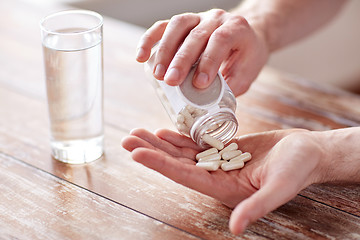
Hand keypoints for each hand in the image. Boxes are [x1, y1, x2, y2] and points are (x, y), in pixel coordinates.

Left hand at [121, 128, 325, 234]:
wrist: (308, 154)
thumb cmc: (297, 170)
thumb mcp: (280, 188)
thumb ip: (257, 207)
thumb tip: (236, 228)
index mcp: (224, 188)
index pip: (184, 176)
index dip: (160, 165)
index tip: (136, 153)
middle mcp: (216, 176)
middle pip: (176, 163)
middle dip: (152, 151)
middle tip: (128, 138)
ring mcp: (219, 162)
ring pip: (183, 152)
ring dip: (160, 143)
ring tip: (139, 132)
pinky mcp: (225, 150)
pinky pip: (197, 143)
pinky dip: (179, 138)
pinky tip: (165, 131)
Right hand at [136, 9, 268, 95]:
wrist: (246, 34)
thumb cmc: (246, 56)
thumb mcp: (247, 72)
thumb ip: (231, 86)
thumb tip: (210, 105)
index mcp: (236, 29)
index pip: (220, 40)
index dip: (208, 61)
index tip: (199, 84)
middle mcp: (216, 19)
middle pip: (196, 35)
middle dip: (182, 60)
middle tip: (170, 81)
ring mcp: (198, 17)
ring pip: (177, 27)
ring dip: (164, 51)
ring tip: (157, 75)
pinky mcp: (183, 22)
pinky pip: (163, 26)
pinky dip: (149, 40)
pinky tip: (141, 56)